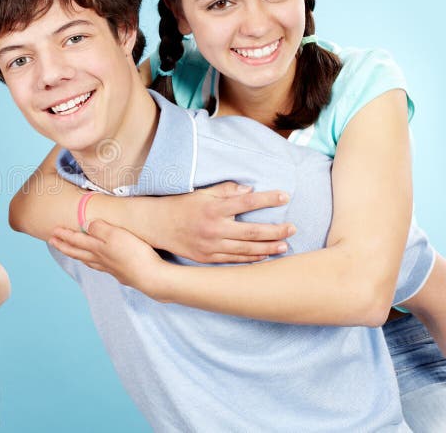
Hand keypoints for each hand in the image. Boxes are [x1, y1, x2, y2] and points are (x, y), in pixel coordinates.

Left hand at [50, 220, 163, 292]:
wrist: (151, 277)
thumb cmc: (135, 254)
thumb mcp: (116, 234)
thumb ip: (99, 228)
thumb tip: (85, 224)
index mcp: (97, 249)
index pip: (76, 240)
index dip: (64, 235)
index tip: (53, 231)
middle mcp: (101, 259)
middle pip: (78, 252)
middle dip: (64, 246)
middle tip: (52, 242)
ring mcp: (110, 268)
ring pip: (88, 261)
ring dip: (77, 255)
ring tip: (71, 252)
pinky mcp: (121, 273)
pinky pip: (101, 267)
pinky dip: (93, 263)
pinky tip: (98, 264)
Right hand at [144, 182, 294, 262]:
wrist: (156, 225)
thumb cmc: (180, 205)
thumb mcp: (201, 192)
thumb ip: (226, 190)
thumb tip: (249, 190)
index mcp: (213, 207)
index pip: (247, 202)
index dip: (268, 199)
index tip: (285, 196)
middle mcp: (214, 228)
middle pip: (253, 231)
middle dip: (276, 230)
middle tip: (293, 227)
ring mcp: (211, 245)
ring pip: (246, 249)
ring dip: (268, 247)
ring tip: (285, 245)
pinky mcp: (207, 258)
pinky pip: (234, 259)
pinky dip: (251, 258)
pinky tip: (264, 256)